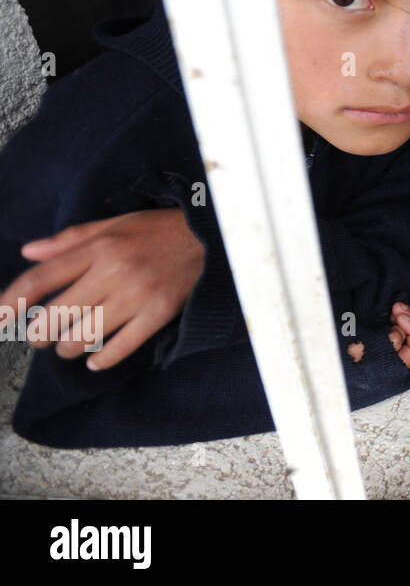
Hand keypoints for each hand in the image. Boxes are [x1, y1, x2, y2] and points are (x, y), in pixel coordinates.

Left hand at [0, 209, 203, 369]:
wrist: (213, 238)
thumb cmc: (159, 230)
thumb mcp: (114, 225)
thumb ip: (70, 239)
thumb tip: (29, 251)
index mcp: (99, 247)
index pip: (41, 279)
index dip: (11, 303)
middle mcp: (114, 271)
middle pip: (56, 315)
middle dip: (40, 334)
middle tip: (40, 338)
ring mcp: (137, 294)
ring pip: (84, 336)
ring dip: (68, 348)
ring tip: (69, 346)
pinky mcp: (159, 313)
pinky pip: (121, 346)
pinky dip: (102, 359)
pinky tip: (95, 360)